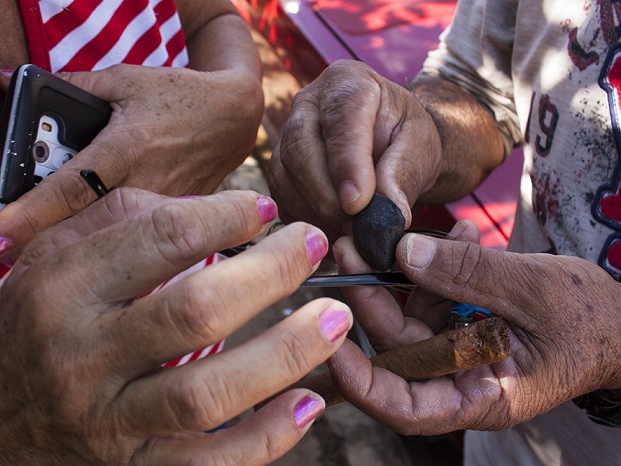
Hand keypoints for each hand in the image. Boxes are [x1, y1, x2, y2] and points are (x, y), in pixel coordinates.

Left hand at [0, 63, 262, 261]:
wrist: (232, 119)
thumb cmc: (178, 96)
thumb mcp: (126, 81)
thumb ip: (73, 86)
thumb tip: (14, 83)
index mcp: (124, 147)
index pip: (67, 188)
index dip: (28, 216)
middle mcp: (141, 182)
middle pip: (83, 225)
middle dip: (41, 243)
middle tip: (1, 257)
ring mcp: (159, 206)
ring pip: (108, 237)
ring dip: (72, 245)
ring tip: (38, 257)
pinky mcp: (174, 218)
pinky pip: (134, 236)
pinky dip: (106, 240)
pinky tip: (91, 249)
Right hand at [0, 189, 351, 464]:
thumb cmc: (26, 332)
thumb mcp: (48, 262)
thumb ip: (118, 223)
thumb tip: (211, 208)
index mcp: (62, 288)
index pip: (159, 238)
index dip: (226, 217)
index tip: (266, 209)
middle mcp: (82, 355)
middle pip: (195, 311)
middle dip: (271, 275)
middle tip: (314, 247)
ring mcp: (107, 423)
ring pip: (208, 393)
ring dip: (285, 354)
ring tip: (336, 320)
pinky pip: (207, 465)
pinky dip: (266, 439)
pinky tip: (308, 404)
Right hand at [267, 60, 441, 242]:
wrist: (388, 146)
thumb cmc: (405, 138)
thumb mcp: (420, 147)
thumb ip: (403, 173)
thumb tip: (386, 214)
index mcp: (347, 82)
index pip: (340, 116)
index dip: (346, 162)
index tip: (358, 203)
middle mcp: (307, 103)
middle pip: (300, 146)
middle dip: (326, 194)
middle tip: (355, 228)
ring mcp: (286, 135)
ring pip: (285, 176)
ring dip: (315, 212)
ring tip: (350, 234)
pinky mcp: (279, 169)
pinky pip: (281, 198)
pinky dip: (305, 221)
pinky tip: (333, 232)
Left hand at [329, 221, 620, 433]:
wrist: (618, 318)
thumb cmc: (590, 320)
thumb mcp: (534, 291)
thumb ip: (469, 273)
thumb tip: (402, 252)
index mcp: (482, 397)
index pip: (409, 408)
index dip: (365, 384)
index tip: (334, 345)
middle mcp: (460, 377)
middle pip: (397, 348)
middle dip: (370, 299)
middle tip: (349, 248)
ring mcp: (457, 347)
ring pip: (407, 316)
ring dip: (398, 271)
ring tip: (393, 231)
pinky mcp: (460, 319)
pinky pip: (433, 294)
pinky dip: (437, 263)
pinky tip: (453, 234)